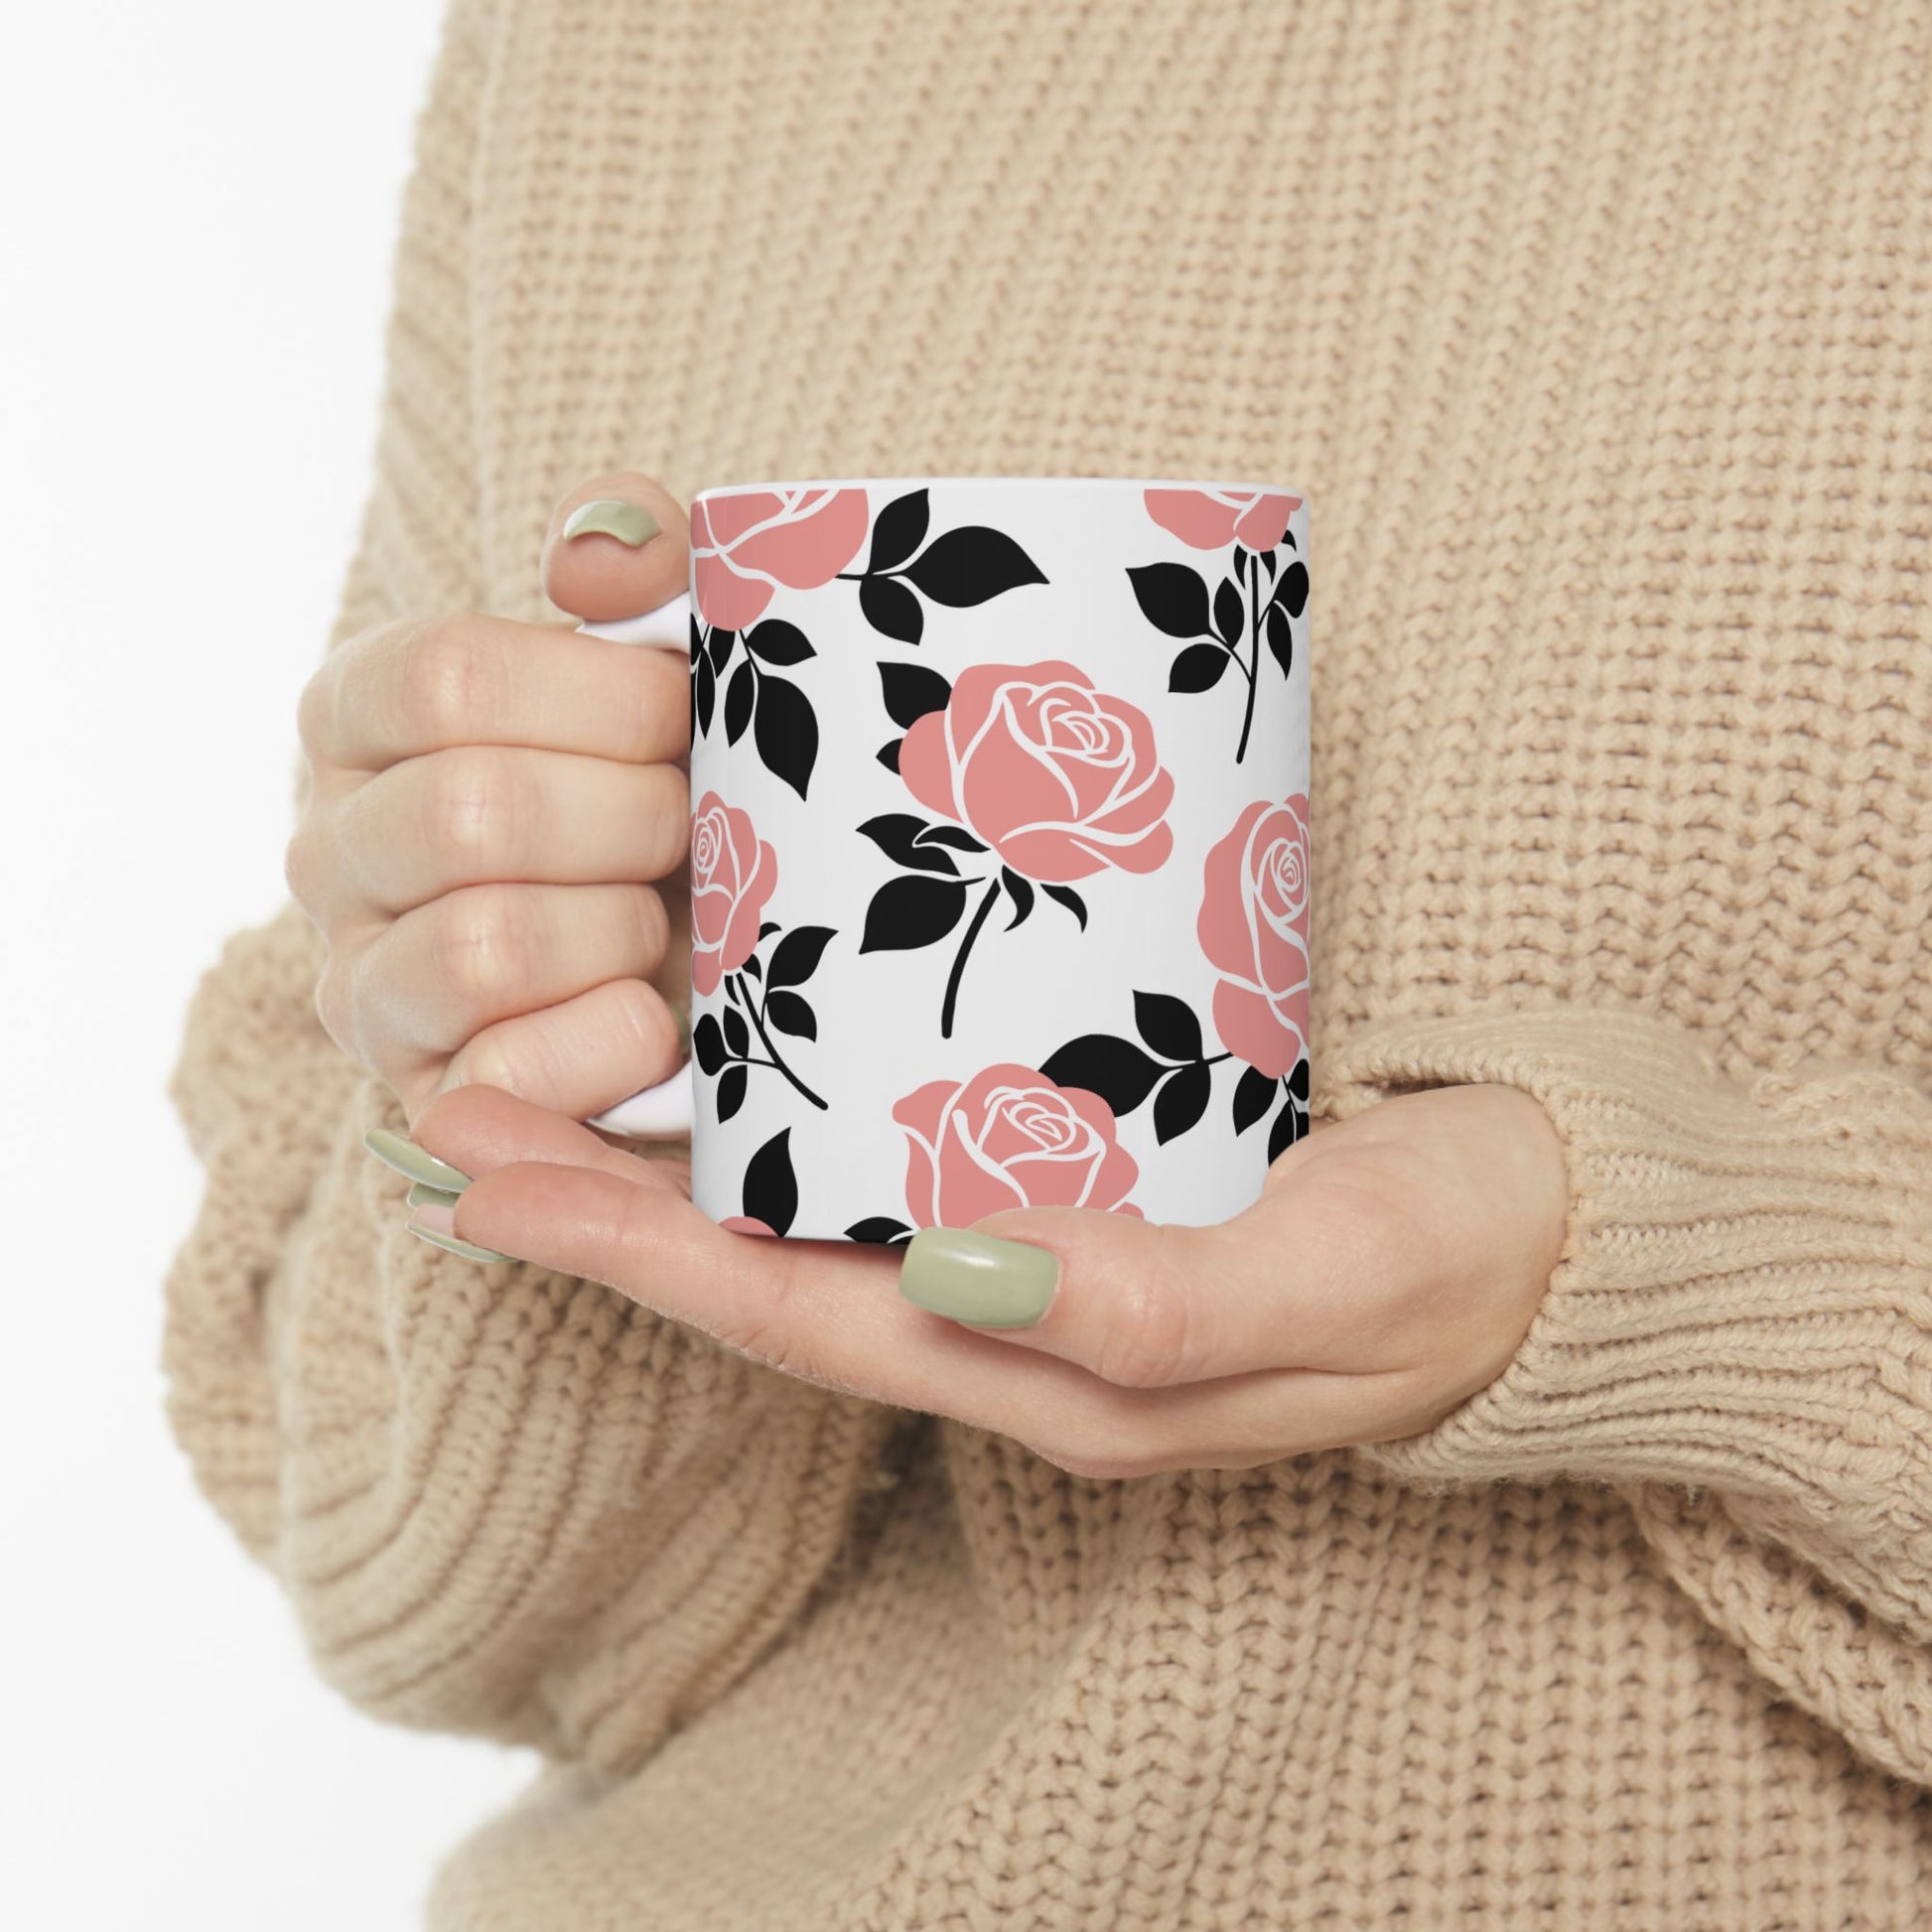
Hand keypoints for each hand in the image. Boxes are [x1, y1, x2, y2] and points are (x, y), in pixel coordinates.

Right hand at [287, 473, 693, 1123]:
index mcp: (361, 716)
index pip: (445, 678)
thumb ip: (638, 562)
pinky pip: (507, 1074)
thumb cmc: (675, 784)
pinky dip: (615, 1038)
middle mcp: (330, 850)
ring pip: (483, 945)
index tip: (684, 714)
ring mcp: (363, 986)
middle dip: (633, 819)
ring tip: (666, 919)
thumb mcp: (668, 653)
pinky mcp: (425, 1100)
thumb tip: (594, 560)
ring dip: (622, 928)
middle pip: (471, 813)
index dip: (601, 698)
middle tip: (693, 826)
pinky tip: (659, 1015)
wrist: (710, 955)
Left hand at [397, 1080, 1568, 1476]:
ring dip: (684, 1164)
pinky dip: (803, 1127)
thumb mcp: (1333, 1280)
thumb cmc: (1461, 1254)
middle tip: (459, 1113)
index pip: (801, 1318)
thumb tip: (961, 1274)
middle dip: (610, 1206)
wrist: (1568, 1234)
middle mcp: (1027, 1329)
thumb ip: (1155, 1300)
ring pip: (825, 1225)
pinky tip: (755, 1061)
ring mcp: (1052, 1264)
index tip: (488, 1175)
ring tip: (556, 1077)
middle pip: (776, 1276)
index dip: (636, 1253)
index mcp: (1060, 1371)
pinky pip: (909, 1172)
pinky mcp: (1092, 1192)